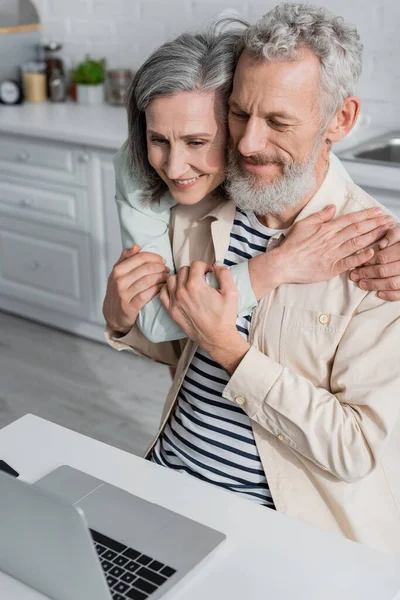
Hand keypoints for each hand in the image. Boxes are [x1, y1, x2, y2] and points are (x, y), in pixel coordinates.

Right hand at [103, 245, 169, 332]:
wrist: (112, 315)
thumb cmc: (118, 291)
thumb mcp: (117, 273)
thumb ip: (125, 258)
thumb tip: (136, 246)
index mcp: (117, 270)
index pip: (140, 258)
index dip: (154, 257)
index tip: (162, 260)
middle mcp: (119, 281)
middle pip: (146, 269)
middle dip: (160, 268)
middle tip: (167, 270)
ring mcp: (124, 294)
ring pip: (148, 281)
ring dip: (161, 278)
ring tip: (167, 278)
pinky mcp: (130, 307)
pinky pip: (147, 295)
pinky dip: (157, 290)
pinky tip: (162, 288)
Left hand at [159, 261, 249, 372]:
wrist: (217, 338)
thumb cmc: (225, 316)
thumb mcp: (231, 292)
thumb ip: (224, 274)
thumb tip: (216, 264)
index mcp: (196, 285)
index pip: (195, 264)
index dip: (205, 266)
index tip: (209, 273)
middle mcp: (182, 291)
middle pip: (183, 270)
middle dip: (193, 271)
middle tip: (201, 278)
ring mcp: (174, 301)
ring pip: (171, 279)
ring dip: (180, 278)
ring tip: (189, 284)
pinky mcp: (171, 311)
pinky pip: (163, 293)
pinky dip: (168, 288)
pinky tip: (177, 290)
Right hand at [274, 205, 393, 285]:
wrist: (283, 263)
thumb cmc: (292, 244)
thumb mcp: (304, 224)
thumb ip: (320, 215)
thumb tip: (333, 207)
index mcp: (327, 228)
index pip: (351, 219)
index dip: (367, 215)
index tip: (379, 212)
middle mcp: (332, 240)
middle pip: (358, 229)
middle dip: (376, 224)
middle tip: (390, 220)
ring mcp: (333, 254)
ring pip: (357, 243)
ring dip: (373, 236)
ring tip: (386, 232)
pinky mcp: (331, 268)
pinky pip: (349, 262)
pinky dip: (360, 257)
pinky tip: (371, 252)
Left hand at [349, 225, 399, 299]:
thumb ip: (393, 235)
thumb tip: (381, 245)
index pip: (383, 257)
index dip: (369, 261)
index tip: (357, 263)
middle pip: (384, 270)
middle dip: (367, 273)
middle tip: (354, 275)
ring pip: (392, 283)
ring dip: (375, 285)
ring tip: (361, 284)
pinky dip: (390, 295)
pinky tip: (379, 294)